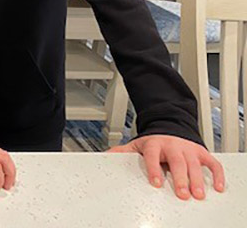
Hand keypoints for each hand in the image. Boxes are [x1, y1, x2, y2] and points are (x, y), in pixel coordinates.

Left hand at [109, 134, 224, 198]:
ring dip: (196, 179)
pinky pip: (211, 162)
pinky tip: (216, 186)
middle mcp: (172, 145)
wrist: (169, 128)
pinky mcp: (201, 152)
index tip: (156, 182)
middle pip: (176, 161)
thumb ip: (123, 152)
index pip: (153, 155)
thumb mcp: (137, 145)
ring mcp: (188, 148)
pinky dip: (216, 174)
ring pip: (193, 163)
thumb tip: (106, 156)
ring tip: (197, 194)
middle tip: (181, 193)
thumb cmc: (154, 142)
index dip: (154, 169)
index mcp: (155, 144)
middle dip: (179, 178)